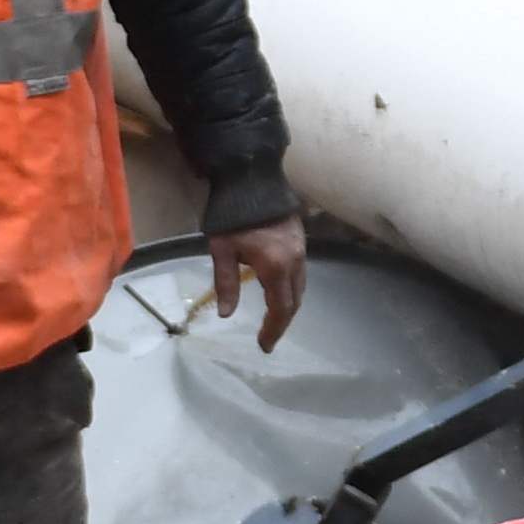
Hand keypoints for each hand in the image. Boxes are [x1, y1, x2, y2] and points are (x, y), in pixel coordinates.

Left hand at [204, 214, 308, 350]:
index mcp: (276, 267)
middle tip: (268, 337)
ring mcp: (301, 249)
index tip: (264, 346)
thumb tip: (225, 314)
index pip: (280, 308)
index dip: (274, 330)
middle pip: (294, 301)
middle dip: (282, 321)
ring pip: (300, 287)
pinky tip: (277, 290)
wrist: (251, 177)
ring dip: (288, 305)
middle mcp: (295, 261)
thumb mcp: (222, 250)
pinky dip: (290, 288)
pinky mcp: (301, 239)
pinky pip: (300, 273)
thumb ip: (225, 283)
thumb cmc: (232, 215)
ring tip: (273, 318)